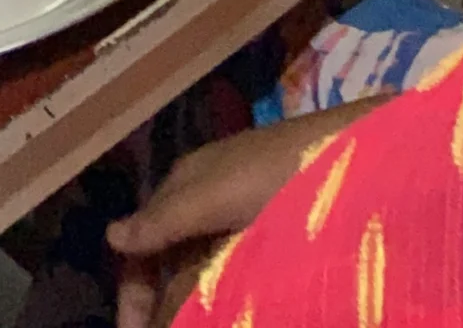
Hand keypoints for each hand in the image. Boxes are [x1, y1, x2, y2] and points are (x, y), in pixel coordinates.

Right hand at [107, 108, 375, 327]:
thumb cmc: (279, 169)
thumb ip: (165, 219)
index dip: (134, 291)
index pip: (140, 241)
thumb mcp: (216, 194)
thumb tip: (110, 237)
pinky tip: (232, 302)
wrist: (352, 150)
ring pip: (200, 259)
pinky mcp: (273, 218)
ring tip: (200, 320)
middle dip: (160, 299)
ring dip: (191, 296)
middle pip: (168, 254)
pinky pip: (232, 257)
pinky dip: (222, 283)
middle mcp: (208, 191)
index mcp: (187, 180)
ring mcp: (242, 205)